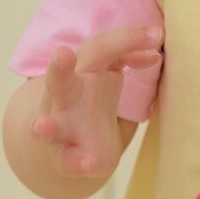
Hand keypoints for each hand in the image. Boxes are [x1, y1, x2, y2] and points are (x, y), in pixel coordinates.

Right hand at [31, 24, 162, 180]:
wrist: (65, 146)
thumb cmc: (89, 102)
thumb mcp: (108, 75)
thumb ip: (127, 58)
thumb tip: (155, 52)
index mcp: (78, 72)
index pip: (99, 49)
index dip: (127, 39)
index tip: (157, 35)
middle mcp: (63, 97)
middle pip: (58, 79)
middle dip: (60, 67)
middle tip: (63, 53)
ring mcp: (60, 128)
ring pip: (48, 125)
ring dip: (46, 127)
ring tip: (42, 126)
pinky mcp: (64, 158)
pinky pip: (67, 161)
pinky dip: (77, 162)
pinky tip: (88, 163)